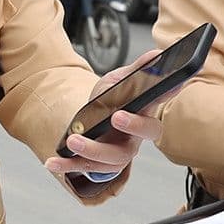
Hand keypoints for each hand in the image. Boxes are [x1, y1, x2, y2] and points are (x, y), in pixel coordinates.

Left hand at [46, 50, 170, 180]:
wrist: (88, 125)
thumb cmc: (108, 104)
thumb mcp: (117, 82)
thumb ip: (135, 71)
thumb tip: (156, 54)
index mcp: (143, 112)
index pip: (161, 100)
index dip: (169, 94)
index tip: (171, 85)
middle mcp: (136, 135)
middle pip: (145, 134)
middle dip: (134, 126)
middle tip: (117, 116)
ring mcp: (119, 152)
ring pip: (114, 158)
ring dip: (93, 150)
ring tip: (73, 141)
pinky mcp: (99, 164)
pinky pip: (85, 168)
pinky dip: (67, 166)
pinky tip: (51, 162)